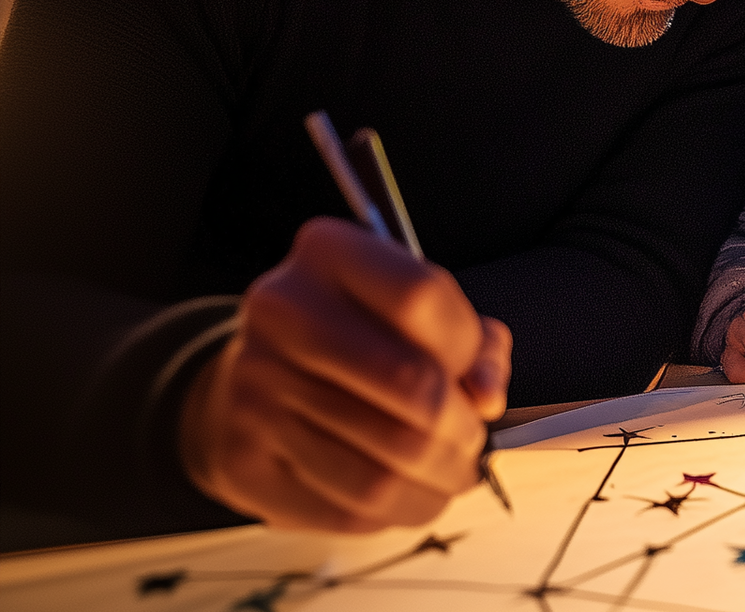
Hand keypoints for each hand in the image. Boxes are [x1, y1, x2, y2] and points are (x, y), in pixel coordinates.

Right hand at [178, 217, 512, 531]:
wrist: (247, 381)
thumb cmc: (353, 340)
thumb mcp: (414, 313)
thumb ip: (474, 344)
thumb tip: (486, 395)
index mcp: (327, 254)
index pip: (421, 295)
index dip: (466, 347)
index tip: (473, 375)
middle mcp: (281, 312)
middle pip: (410, 384)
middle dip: (461, 427)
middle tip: (473, 440)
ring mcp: (253, 388)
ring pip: (383, 459)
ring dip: (438, 477)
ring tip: (453, 473)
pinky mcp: (242, 458)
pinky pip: (347, 505)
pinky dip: (399, 508)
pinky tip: (412, 494)